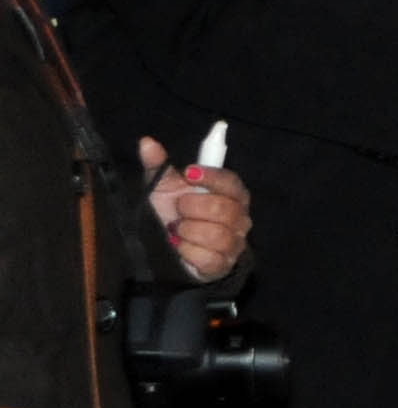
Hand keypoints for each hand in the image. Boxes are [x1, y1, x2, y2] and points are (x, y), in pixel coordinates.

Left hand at [139, 136, 248, 282]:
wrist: (167, 249)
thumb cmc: (172, 213)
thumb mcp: (162, 187)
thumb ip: (158, 165)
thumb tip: (147, 142)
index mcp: (231, 194)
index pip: (232, 182)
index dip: (212, 177)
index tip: (189, 173)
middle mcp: (239, 218)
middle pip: (225, 209)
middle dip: (193, 207)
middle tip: (179, 208)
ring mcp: (234, 243)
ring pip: (218, 235)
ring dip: (188, 231)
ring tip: (177, 229)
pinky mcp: (223, 265)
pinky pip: (209, 258)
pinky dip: (188, 252)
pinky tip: (180, 247)